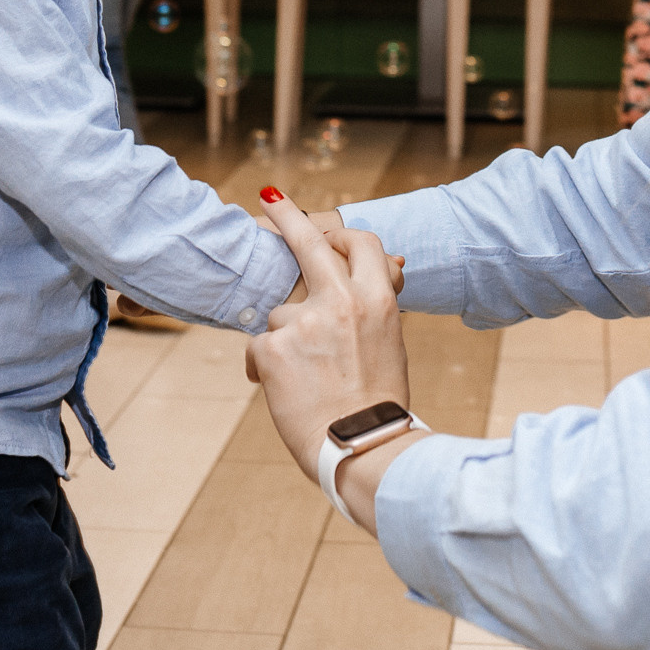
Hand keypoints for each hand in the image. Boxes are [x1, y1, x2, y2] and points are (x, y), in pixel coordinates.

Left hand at [247, 186, 420, 531]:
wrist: (361, 448)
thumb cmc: (378, 403)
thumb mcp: (389, 344)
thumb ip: (374, 305)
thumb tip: (391, 268)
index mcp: (377, 299)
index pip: (361, 243)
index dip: (342, 233)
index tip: (326, 228)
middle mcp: (341, 301)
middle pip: (309, 243)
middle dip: (287, 216)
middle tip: (268, 200)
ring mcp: (304, 322)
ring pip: (279, 313)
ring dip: (284, 337)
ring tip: (304, 378)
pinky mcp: (272, 348)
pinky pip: (259, 346)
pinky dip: (264, 366)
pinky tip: (281, 391)